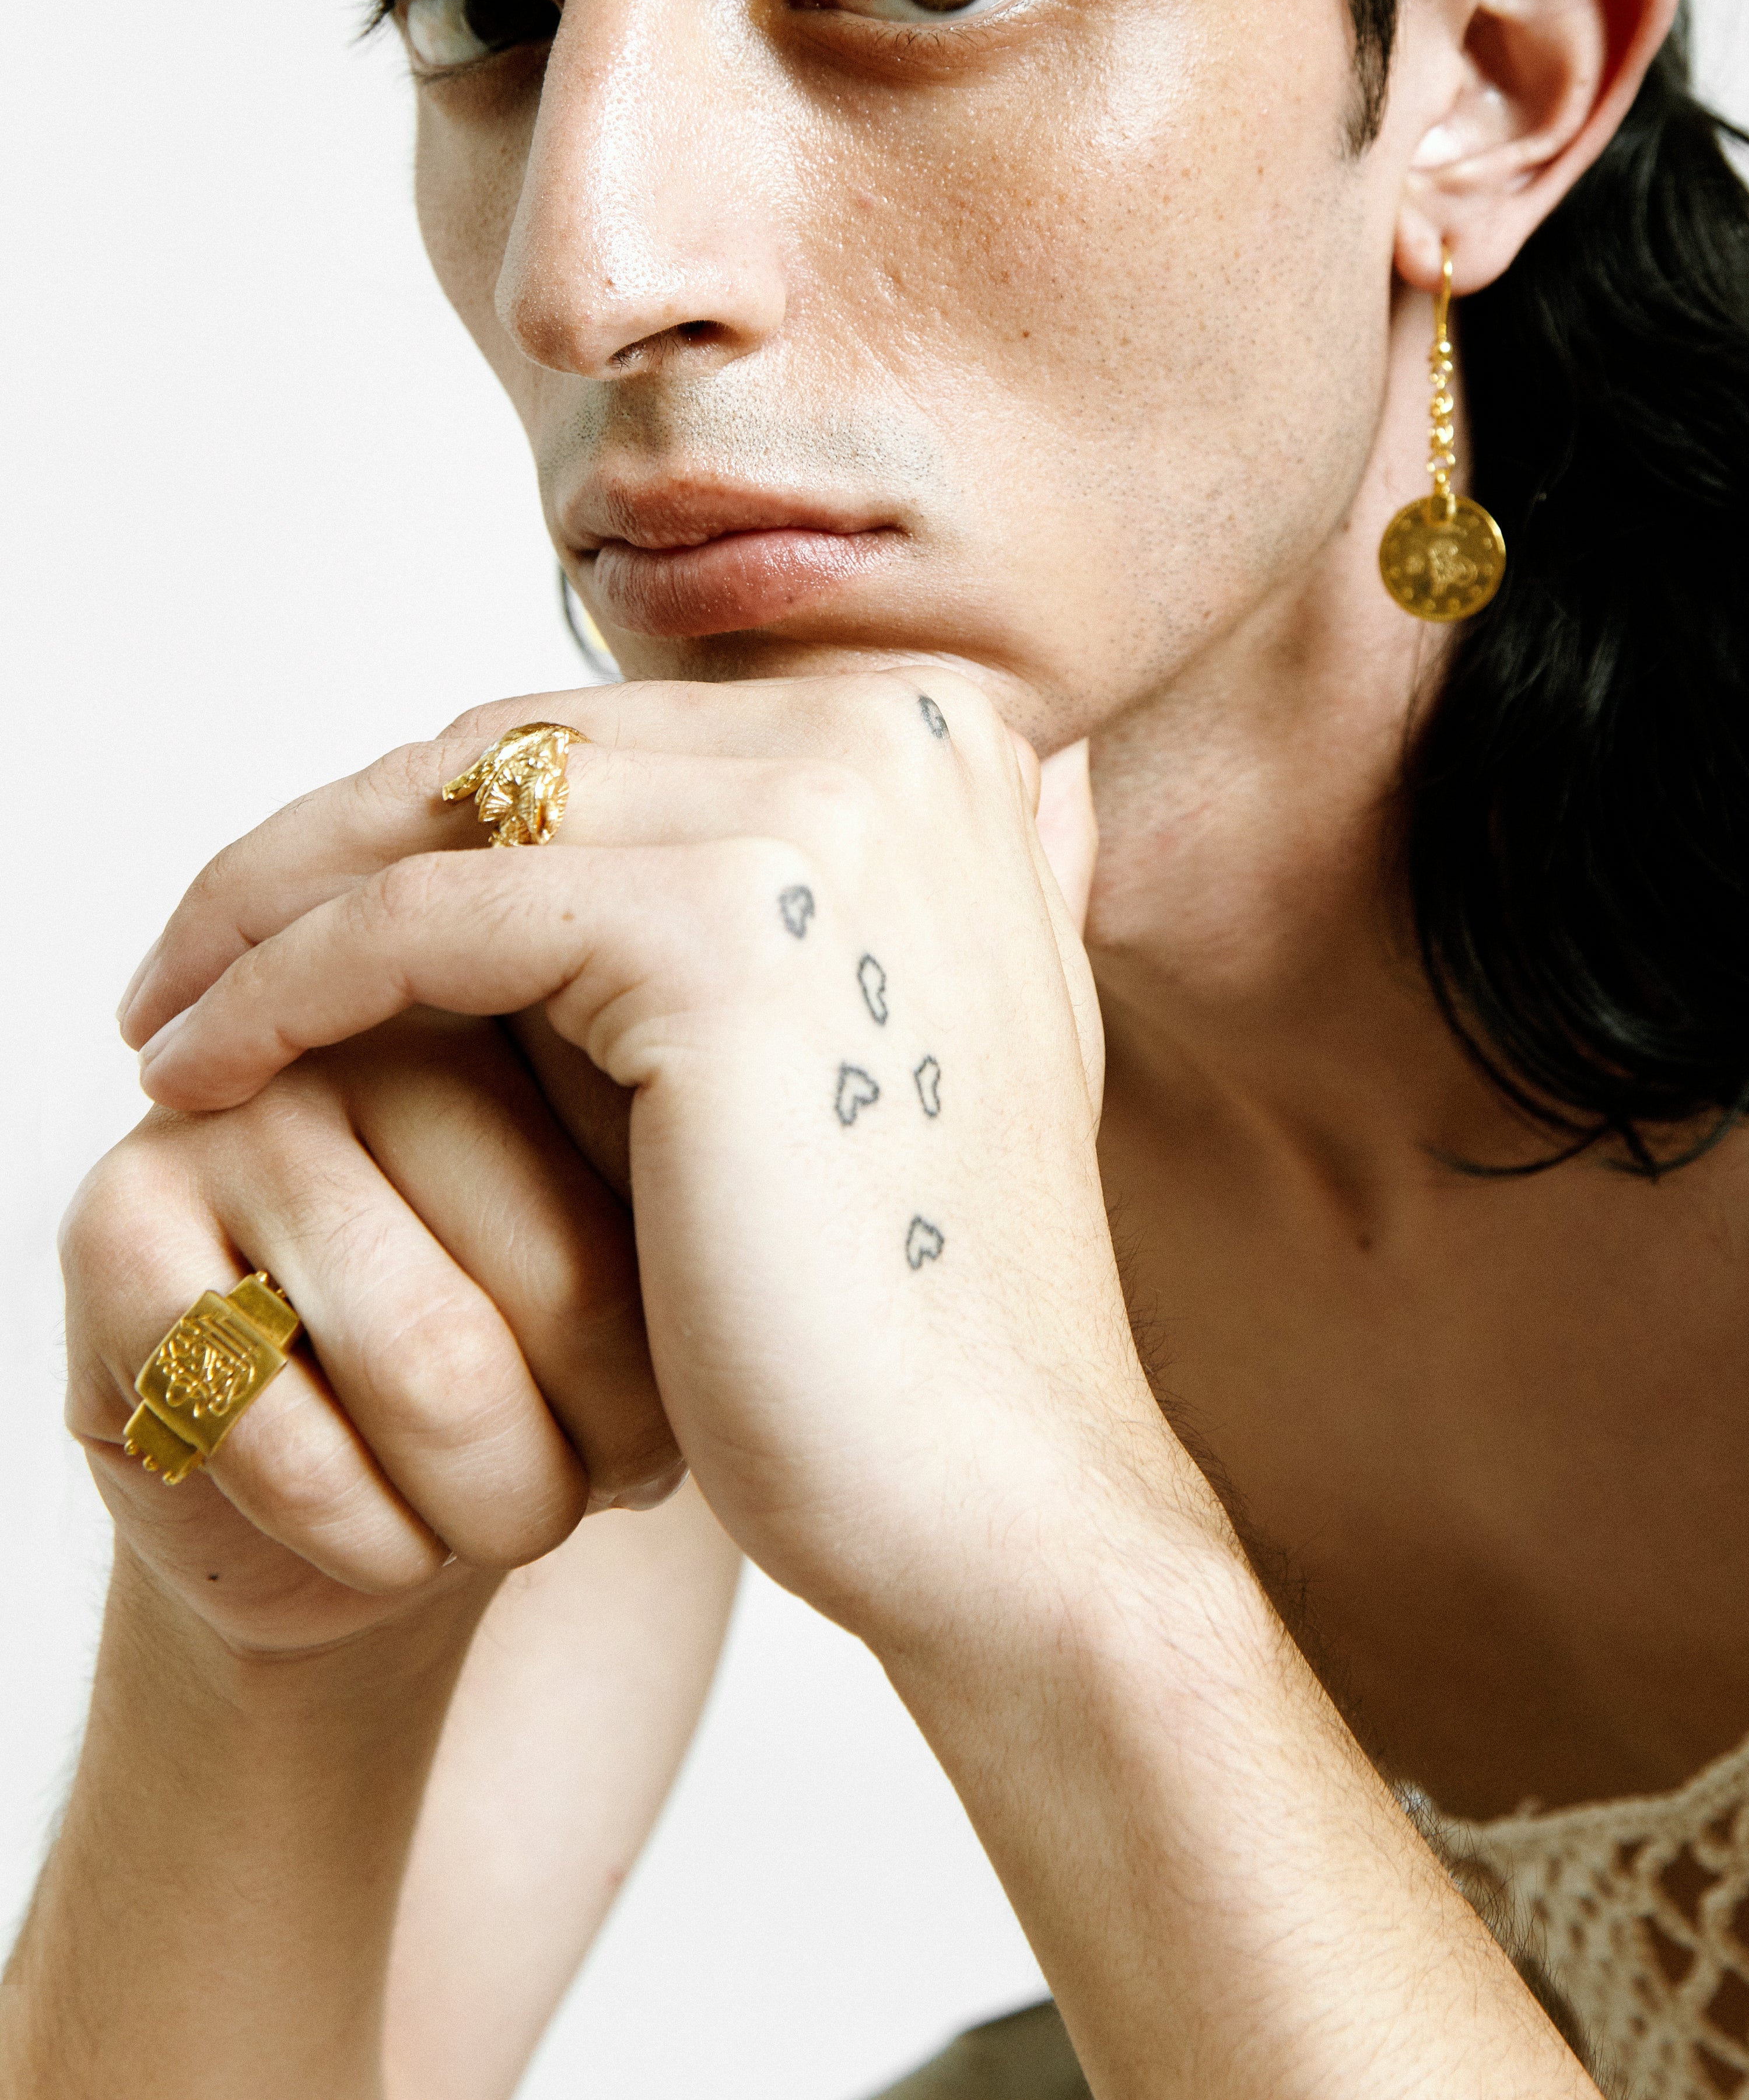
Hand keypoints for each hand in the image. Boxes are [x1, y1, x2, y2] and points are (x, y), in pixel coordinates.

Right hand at [66, 1012, 681, 1657]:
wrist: (400, 1527)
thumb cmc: (558, 1379)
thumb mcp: (677, 1259)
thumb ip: (719, 1157)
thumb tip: (850, 1122)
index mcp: (531, 992)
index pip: (664, 1168)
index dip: (677, 1337)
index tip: (674, 1427)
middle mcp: (371, 1024)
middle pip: (560, 1273)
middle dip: (607, 1438)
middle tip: (613, 1488)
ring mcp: (227, 1111)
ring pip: (434, 1366)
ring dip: (503, 1506)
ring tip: (522, 1515)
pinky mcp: (110, 1231)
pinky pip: (280, 1435)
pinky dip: (377, 1545)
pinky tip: (392, 1542)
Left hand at [121, 672, 1175, 1642]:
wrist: (998, 1484)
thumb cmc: (899, 1295)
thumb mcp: (852, 1023)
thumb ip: (768, 888)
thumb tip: (567, 811)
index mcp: (936, 737)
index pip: (604, 737)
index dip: (429, 814)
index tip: (297, 910)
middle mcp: (894, 736)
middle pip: (518, 750)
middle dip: (331, 846)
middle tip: (196, 958)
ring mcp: (820, 816)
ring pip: (448, 813)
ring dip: (271, 906)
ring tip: (168, 1014)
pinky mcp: (720, 928)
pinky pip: (423, 922)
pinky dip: (285, 987)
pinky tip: (201, 1068)